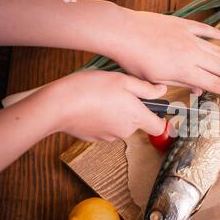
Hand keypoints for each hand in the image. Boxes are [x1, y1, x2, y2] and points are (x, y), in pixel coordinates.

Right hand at [43, 70, 166, 140]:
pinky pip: (106, 127)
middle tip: (118, 92)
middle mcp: (126, 131)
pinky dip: (102, 118)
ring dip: (116, 112)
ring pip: (121, 124)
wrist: (58, 106)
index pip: (159, 127)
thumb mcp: (122, 80)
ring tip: (101, 97)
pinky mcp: (95, 138)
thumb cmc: (90, 89)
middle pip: (138, 122)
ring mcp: (110, 136)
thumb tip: (162, 91)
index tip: (153, 107)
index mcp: (136, 117)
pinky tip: (91, 106)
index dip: (159, 117)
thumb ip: (145, 88)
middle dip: (132, 108)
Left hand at [106, 10, 219, 96]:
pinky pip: (204, 30)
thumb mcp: (156, 80)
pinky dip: (215, 34)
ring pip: (218, 50)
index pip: (216, 83)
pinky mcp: (182, 25)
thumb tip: (198, 90)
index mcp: (186, 71)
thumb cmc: (135, 60)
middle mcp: (192, 54)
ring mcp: (189, 38)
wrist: (123, 32)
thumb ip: (180, 84)